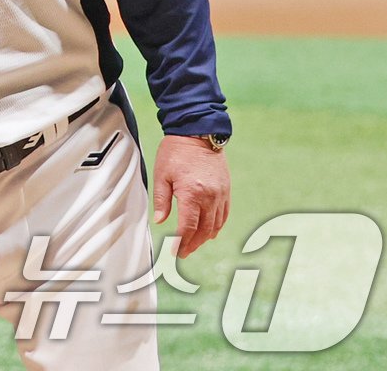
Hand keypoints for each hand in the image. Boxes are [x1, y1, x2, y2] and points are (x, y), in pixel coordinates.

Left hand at [153, 135, 230, 257]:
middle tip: (183, 253)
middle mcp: (210, 197)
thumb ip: (162, 200)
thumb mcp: (162, 174)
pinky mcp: (226, 190)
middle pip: (203, 230)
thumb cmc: (176, 152)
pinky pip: (224, 214)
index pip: (188, 227)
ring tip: (193, 245)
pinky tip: (209, 231)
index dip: (181, 242)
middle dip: (193, 244)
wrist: (198, 133)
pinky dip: (217, 226)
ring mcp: (221, 194)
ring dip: (205, 238)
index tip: (175, 252)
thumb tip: (160, 221)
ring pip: (216, 225)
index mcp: (192, 194)